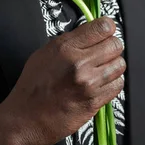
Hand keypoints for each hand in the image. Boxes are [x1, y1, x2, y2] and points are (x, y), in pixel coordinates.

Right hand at [4, 15, 124, 144]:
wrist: (25, 118)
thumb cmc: (32, 86)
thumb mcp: (44, 53)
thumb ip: (69, 42)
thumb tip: (90, 34)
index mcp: (65, 47)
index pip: (103, 27)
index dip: (107, 28)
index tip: (105, 32)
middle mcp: (78, 63)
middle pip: (116, 45)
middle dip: (111, 47)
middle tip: (103, 53)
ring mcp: (88, 83)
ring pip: (120, 65)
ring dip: (113, 66)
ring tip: (101, 70)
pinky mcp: (94, 102)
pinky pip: (118, 86)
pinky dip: (112, 83)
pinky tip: (100, 84)